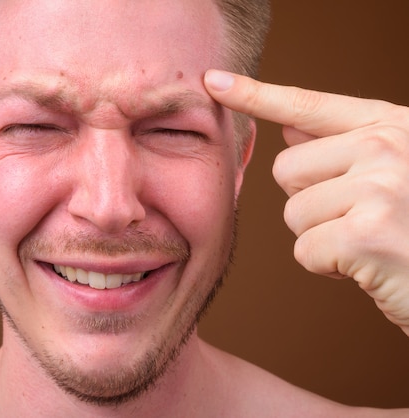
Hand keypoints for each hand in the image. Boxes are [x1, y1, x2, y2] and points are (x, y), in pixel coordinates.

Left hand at [205, 69, 408, 335]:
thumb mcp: (394, 176)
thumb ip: (343, 149)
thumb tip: (290, 130)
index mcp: (394, 127)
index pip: (309, 105)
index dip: (257, 94)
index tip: (213, 81)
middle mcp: (389, 145)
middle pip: (287, 169)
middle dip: (309, 203)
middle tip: (358, 219)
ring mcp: (381, 184)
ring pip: (292, 213)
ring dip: (321, 237)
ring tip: (369, 242)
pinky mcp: (367, 231)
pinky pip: (305, 250)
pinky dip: (329, 267)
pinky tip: (369, 266)